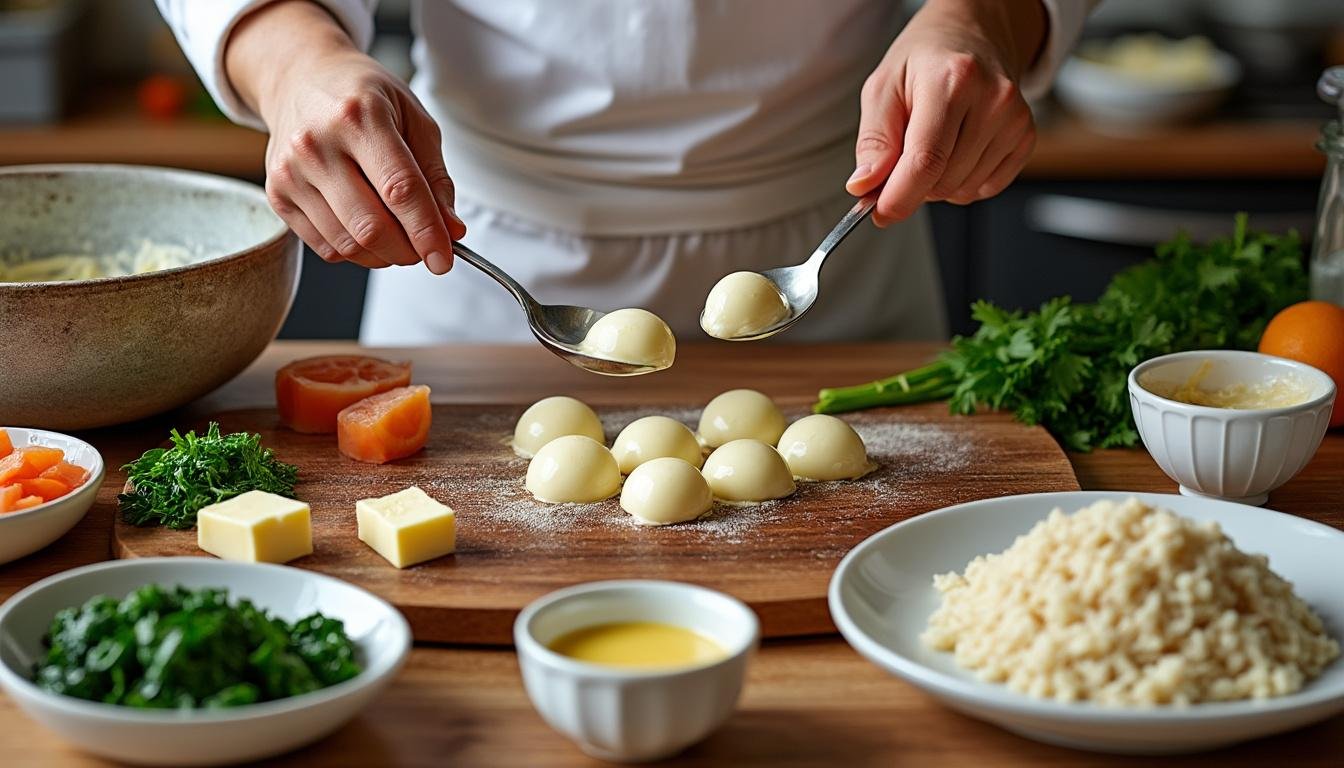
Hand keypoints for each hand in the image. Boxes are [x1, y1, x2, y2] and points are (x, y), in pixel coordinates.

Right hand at [226, 1, 464, 272]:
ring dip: (384, 256)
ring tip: (398, 238)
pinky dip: (356, 252)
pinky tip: (367, 231)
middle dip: (407, 251)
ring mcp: (291, 171)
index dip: (427, 232)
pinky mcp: (277, 194)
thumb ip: (436, 176)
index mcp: (359, 116)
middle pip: (370, 226)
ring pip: (348, 243)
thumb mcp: (413, 118)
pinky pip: (325, 247)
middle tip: (424, 249)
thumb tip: (451, 230)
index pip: (400, 190)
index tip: (444, 259)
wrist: (299, 78)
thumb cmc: (363, 97)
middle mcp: (318, 144)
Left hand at [847, 0, 1045, 226]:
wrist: (972, 35)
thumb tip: (865, 186)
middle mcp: (992, 99)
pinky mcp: (1026, 137)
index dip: (899, 197)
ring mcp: (1015, 120)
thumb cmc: (925, 60)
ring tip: (933, 141)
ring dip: (937, 183)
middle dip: (912, 183)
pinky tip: (956, 149)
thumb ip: (873, 141)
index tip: (879, 213)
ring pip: (962, 191)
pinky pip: (985, 189)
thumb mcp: (883, 88)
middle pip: (942, 182)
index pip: (925, 161)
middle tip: (904, 152)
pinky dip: (962, 182)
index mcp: (952, 80)